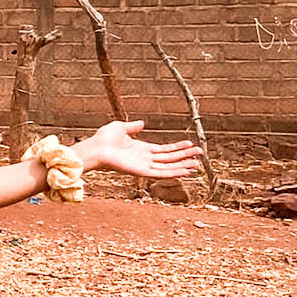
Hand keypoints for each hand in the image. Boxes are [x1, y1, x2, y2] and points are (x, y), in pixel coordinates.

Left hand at [76, 120, 202, 178]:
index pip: (164, 149)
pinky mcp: (142, 172)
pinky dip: (174, 172)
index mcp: (142, 149)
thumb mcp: (121, 127)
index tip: (190, 143)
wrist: (95, 148)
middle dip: (185, 156)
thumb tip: (142, 123)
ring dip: (183, 165)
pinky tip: (185, 170)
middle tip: (201, 153)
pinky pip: (161, 173)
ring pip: (169, 166)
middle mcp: (145, 158)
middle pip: (170, 158)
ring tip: (198, 163)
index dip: (177, 147)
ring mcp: (144, 166)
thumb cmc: (104, 139)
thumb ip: (133, 127)